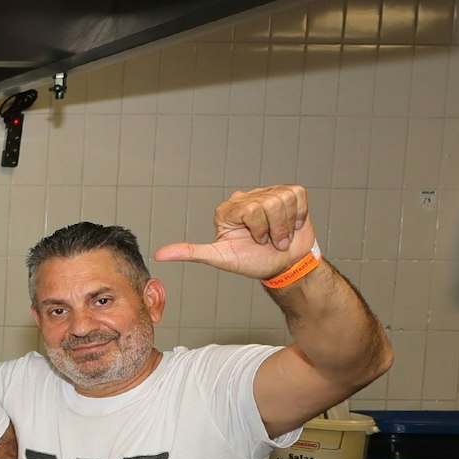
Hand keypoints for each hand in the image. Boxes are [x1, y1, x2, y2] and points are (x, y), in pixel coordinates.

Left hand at [156, 185, 316, 283]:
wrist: (286, 266)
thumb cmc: (253, 262)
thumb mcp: (220, 258)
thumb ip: (190, 252)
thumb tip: (159, 255)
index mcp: (228, 210)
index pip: (249, 210)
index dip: (258, 229)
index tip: (255, 241)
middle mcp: (247, 198)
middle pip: (267, 204)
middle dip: (273, 230)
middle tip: (268, 241)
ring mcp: (269, 193)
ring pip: (283, 200)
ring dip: (286, 225)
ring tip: (279, 235)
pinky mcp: (291, 192)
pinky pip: (298, 195)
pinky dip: (299, 214)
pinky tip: (292, 224)